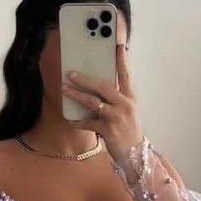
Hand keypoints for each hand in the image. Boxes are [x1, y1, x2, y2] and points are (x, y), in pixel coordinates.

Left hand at [61, 43, 144, 164]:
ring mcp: (116, 117)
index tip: (116, 45)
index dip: (120, 60)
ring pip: (93, 102)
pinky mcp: (108, 130)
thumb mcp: (128, 112)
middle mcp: (124, 105)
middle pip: (103, 86)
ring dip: (77, 95)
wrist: (136, 155)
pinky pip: (88, 123)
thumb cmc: (129, 132)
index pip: (125, 75)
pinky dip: (78, 121)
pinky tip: (70, 119)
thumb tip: (97, 89)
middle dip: (85, 79)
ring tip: (64, 89)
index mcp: (130, 98)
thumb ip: (117, 99)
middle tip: (71, 73)